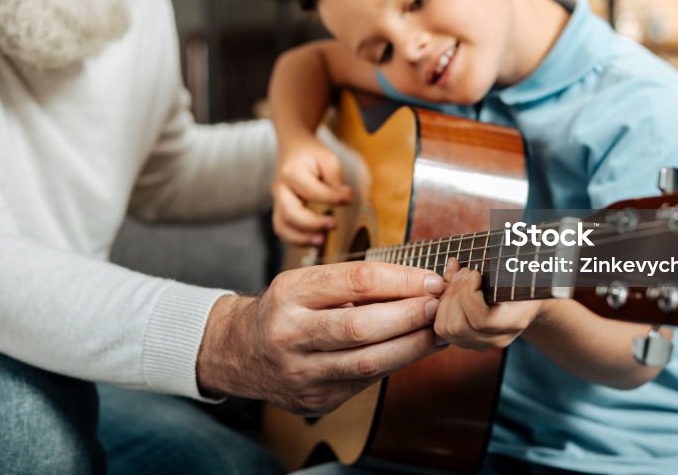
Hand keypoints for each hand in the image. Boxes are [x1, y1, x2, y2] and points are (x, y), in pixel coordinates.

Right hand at [197, 261, 444, 414]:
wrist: (238, 351)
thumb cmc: (285, 309)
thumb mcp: (305, 282)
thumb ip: (353, 283)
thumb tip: (419, 283)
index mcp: (290, 293)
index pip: (355, 281)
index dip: (400, 280)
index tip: (430, 279)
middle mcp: (291, 333)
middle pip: (361, 326)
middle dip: (409, 316)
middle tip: (439, 306)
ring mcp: (301, 372)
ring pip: (368, 362)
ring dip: (413, 346)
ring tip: (439, 331)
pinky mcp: (316, 398)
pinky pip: (365, 380)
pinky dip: (396, 363)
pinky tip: (416, 350)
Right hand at [272, 135, 352, 246]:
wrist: (292, 148)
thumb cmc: (311, 154)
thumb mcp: (327, 158)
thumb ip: (336, 178)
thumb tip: (346, 199)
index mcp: (291, 172)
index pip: (313, 191)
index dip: (333, 198)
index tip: (350, 197)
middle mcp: (280, 189)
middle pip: (290, 213)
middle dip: (313, 224)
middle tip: (334, 224)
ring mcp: (277, 202)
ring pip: (282, 227)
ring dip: (301, 238)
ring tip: (321, 241)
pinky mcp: (280, 211)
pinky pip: (283, 231)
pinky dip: (296, 240)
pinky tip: (314, 240)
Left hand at [433, 258, 543, 351]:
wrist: (525, 296)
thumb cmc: (521, 275)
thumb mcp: (516, 267)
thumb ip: (496, 264)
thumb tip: (458, 261)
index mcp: (516, 321)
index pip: (481, 320)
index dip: (469, 294)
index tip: (475, 273)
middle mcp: (497, 339)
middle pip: (459, 327)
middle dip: (455, 294)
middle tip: (464, 272)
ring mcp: (480, 343)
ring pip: (446, 329)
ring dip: (446, 299)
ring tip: (458, 278)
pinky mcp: (466, 340)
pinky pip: (441, 328)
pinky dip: (440, 305)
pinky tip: (451, 288)